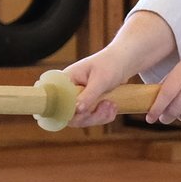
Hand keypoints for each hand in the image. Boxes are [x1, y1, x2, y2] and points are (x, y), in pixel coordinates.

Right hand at [64, 11, 179, 127]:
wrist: (122, 62)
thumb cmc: (110, 64)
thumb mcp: (100, 80)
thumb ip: (88, 95)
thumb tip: (77, 110)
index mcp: (67, 80)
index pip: (58, 102)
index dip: (70, 113)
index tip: (87, 112)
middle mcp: (69, 90)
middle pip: (70, 115)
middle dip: (90, 116)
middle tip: (107, 105)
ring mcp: (78, 98)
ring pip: (82, 119)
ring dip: (99, 116)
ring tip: (112, 105)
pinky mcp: (87, 104)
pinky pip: (91, 118)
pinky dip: (103, 116)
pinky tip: (113, 107)